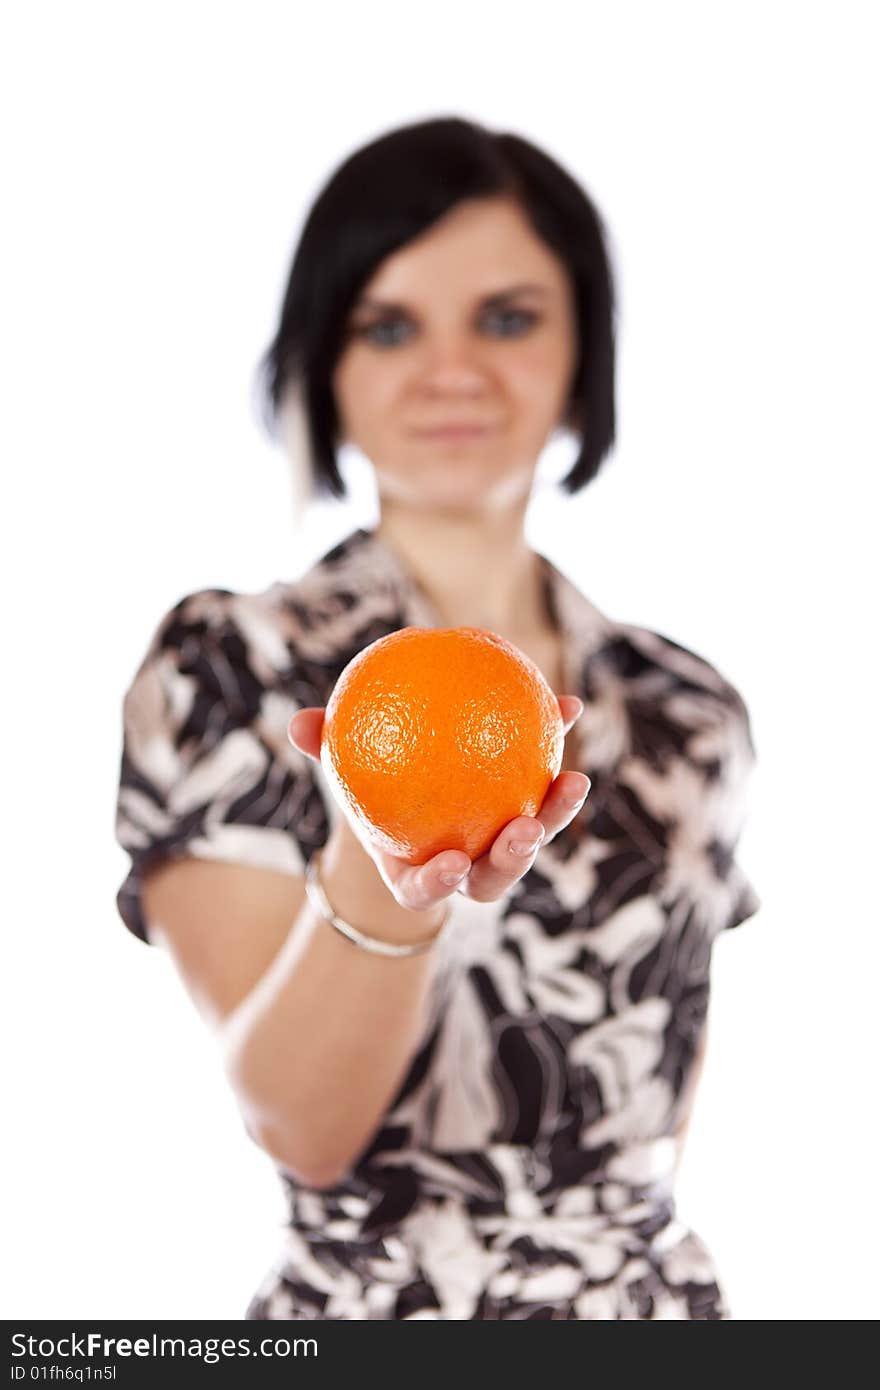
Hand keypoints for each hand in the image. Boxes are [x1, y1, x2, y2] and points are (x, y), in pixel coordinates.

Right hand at [288, 695, 588, 911]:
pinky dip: (558, 746)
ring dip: (556, 814)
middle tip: (524, 829)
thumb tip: (299, 722)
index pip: (429, 891)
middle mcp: (467, 868)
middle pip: (496, 878)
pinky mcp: (531, 806)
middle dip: (515, 860)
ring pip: (533, 841)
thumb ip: (324, 748)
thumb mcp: (343, 766)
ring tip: (572, 781)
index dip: (442, 884)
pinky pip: (545, 781)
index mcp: (420, 871)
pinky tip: (569, 708)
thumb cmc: (367, 781)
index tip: (453, 863)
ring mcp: (502, 845)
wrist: (405, 783)